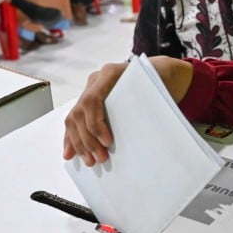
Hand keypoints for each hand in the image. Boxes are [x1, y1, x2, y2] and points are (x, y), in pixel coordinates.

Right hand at [63, 57, 194, 164]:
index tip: (106, 142)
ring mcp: (90, 90)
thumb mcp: (158, 88)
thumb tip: (141, 133)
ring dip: (80, 142)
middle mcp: (96, 80)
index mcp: (110, 73)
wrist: (161, 72)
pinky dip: (72, 138)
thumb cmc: (160, 80)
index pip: (92, 100)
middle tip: (100, 158)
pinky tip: (71, 153)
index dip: (95, 124)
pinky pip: (75, 120)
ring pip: (74, 118)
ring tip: (90, 161)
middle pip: (80, 112)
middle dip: (88, 139)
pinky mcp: (90, 101)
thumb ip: (147, 104)